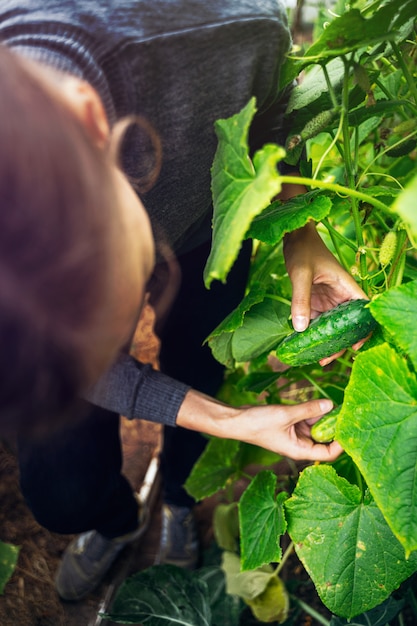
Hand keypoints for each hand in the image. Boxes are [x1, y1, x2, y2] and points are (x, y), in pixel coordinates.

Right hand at [177, 390, 342, 461]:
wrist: (237, 421)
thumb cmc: (258, 423)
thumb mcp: (286, 415)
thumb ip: (308, 409)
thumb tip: (330, 405)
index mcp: (300, 450)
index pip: (328, 454)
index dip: (341, 444)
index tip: (350, 429)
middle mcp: (300, 444)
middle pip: (325, 439)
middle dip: (335, 427)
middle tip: (347, 411)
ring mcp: (295, 434)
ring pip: (316, 426)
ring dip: (324, 416)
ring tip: (337, 403)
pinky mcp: (290, 424)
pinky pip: (307, 418)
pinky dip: (313, 411)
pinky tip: (320, 401)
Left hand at [284, 221, 367, 363]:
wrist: (293, 238)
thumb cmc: (303, 251)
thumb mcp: (301, 274)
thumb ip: (300, 299)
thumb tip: (300, 329)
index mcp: (346, 286)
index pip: (362, 310)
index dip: (363, 329)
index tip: (355, 347)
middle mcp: (340, 295)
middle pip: (346, 324)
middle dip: (339, 342)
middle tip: (325, 360)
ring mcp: (328, 300)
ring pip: (331, 326)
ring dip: (324, 340)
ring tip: (314, 358)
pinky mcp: (315, 301)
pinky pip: (316, 321)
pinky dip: (311, 332)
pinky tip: (303, 345)